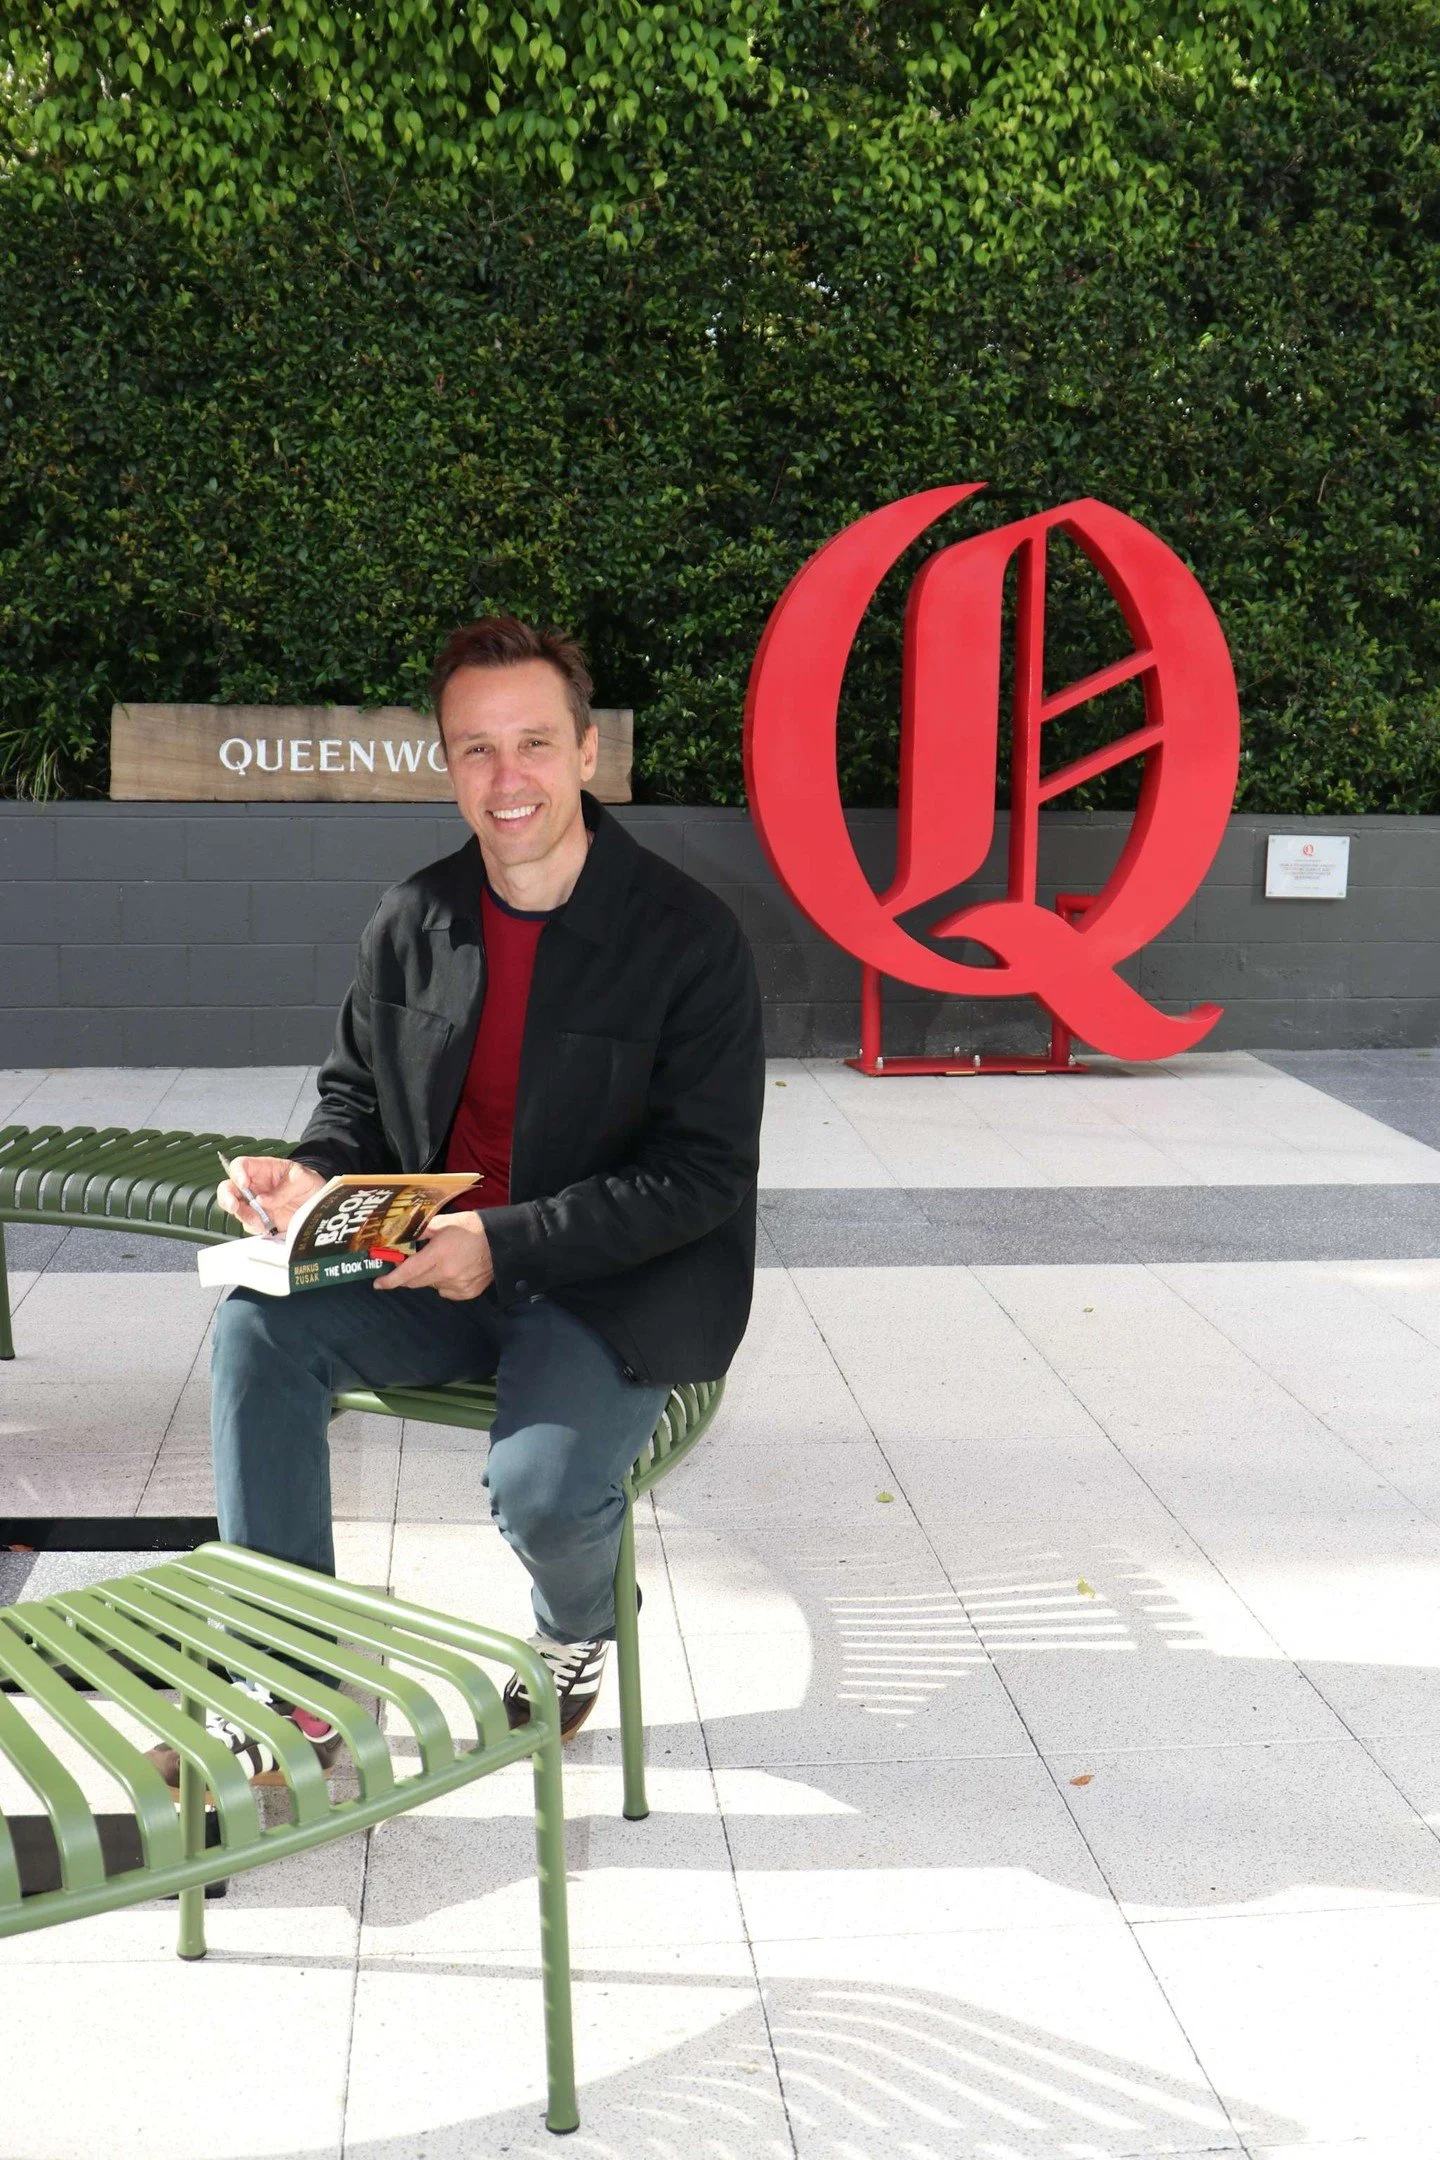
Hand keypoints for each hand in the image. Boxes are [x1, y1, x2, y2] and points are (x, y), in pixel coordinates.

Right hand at [217, 1156, 324, 1237]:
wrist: (319, 1203)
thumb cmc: (309, 1183)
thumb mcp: (303, 1178)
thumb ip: (284, 1188)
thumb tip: (263, 1201)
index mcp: (262, 1169)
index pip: (240, 1165)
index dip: (237, 1173)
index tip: (243, 1183)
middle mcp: (253, 1187)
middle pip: (228, 1189)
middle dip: (226, 1198)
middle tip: (234, 1206)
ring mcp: (254, 1205)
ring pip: (236, 1210)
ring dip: (245, 1216)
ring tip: (261, 1221)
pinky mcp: (260, 1221)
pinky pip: (250, 1225)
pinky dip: (256, 1228)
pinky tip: (268, 1227)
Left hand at [374, 1211, 494, 1301]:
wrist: (502, 1240)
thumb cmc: (471, 1227)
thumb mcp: (443, 1222)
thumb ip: (420, 1230)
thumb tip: (399, 1236)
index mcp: (439, 1254)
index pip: (408, 1272)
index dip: (391, 1280)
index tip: (378, 1284)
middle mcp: (447, 1273)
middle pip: (416, 1282)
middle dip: (407, 1276)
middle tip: (407, 1265)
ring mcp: (458, 1285)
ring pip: (431, 1286)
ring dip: (428, 1277)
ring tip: (442, 1261)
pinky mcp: (468, 1293)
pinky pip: (446, 1292)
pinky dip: (444, 1283)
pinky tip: (455, 1270)